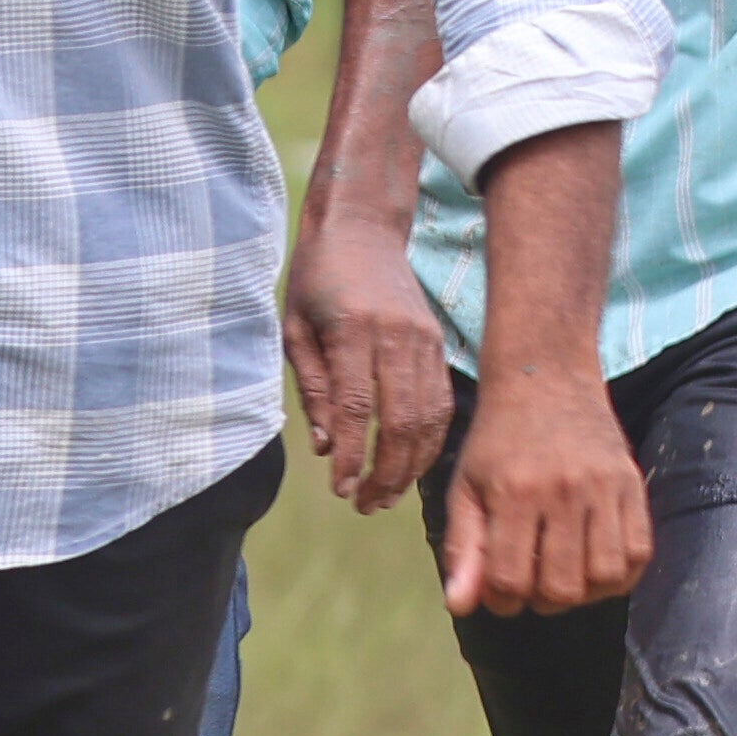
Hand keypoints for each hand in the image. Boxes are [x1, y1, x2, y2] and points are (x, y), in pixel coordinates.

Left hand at [282, 197, 461, 514]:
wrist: (362, 230)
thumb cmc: (316, 280)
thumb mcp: (295, 328)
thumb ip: (311, 387)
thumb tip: (325, 448)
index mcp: (353, 330)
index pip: (357, 407)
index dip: (352, 455)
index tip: (340, 489)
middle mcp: (396, 336)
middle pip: (401, 419)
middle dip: (386, 472)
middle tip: (365, 506)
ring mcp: (424, 340)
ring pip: (429, 416)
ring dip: (410, 465)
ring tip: (386, 497)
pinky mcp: (438, 344)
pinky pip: (441, 402)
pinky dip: (429, 441)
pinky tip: (410, 465)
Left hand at [436, 356, 645, 617]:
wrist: (546, 379)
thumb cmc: (498, 441)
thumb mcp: (465, 488)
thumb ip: (463, 549)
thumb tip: (460, 606)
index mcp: (514, 491)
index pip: (511, 580)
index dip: (501, 601)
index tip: (499, 590)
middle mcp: (563, 490)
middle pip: (561, 587)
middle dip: (541, 601)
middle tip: (532, 583)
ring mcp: (604, 487)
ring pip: (604, 577)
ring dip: (583, 592)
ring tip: (564, 575)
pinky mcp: (632, 484)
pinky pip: (640, 553)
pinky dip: (620, 575)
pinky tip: (595, 565)